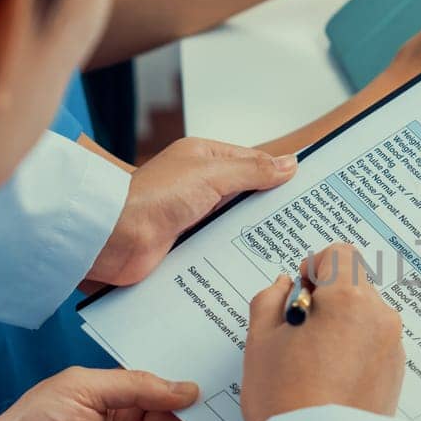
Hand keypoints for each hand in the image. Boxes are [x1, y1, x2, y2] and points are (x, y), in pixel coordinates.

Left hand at [86, 137, 297, 286]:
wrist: (114, 237)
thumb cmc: (153, 197)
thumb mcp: (212, 174)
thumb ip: (253, 170)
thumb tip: (288, 164)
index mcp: (203, 159)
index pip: (251, 163)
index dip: (277, 173)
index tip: (306, 186)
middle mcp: (197, 186)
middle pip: (245, 195)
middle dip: (269, 207)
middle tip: (306, 220)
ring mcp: (191, 216)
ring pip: (233, 223)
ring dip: (251, 233)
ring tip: (288, 244)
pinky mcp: (185, 245)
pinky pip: (217, 248)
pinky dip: (233, 253)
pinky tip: (254, 261)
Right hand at [239, 243, 405, 420]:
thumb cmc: (286, 399)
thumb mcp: (260, 342)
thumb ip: (270, 301)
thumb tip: (285, 286)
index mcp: (349, 299)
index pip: (339, 255)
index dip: (314, 268)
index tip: (299, 293)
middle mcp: (379, 317)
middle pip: (354, 285)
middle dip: (327, 300)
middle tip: (299, 334)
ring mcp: (392, 346)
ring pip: (364, 317)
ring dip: (341, 326)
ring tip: (312, 363)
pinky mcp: (396, 374)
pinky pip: (373, 345)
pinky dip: (354, 351)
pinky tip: (330, 380)